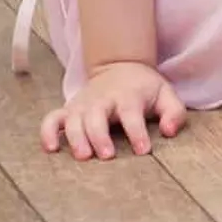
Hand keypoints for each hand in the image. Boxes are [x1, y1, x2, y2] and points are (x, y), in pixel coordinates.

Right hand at [40, 61, 185, 160]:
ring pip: (72, 120)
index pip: (132, 114)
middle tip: (107, 156)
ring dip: (76, 138)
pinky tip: (51, 149)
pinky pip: (51, 119)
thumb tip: (169, 132)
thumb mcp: (167, 94)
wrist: (120, 66)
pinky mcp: (68, 109)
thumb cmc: (145, 88)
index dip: (137, 132)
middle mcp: (102, 100)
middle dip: (100, 137)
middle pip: (96, 117)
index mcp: (128, 97)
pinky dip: (47, 132)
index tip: (143, 150)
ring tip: (83, 156)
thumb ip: (174, 113)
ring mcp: (83, 105)